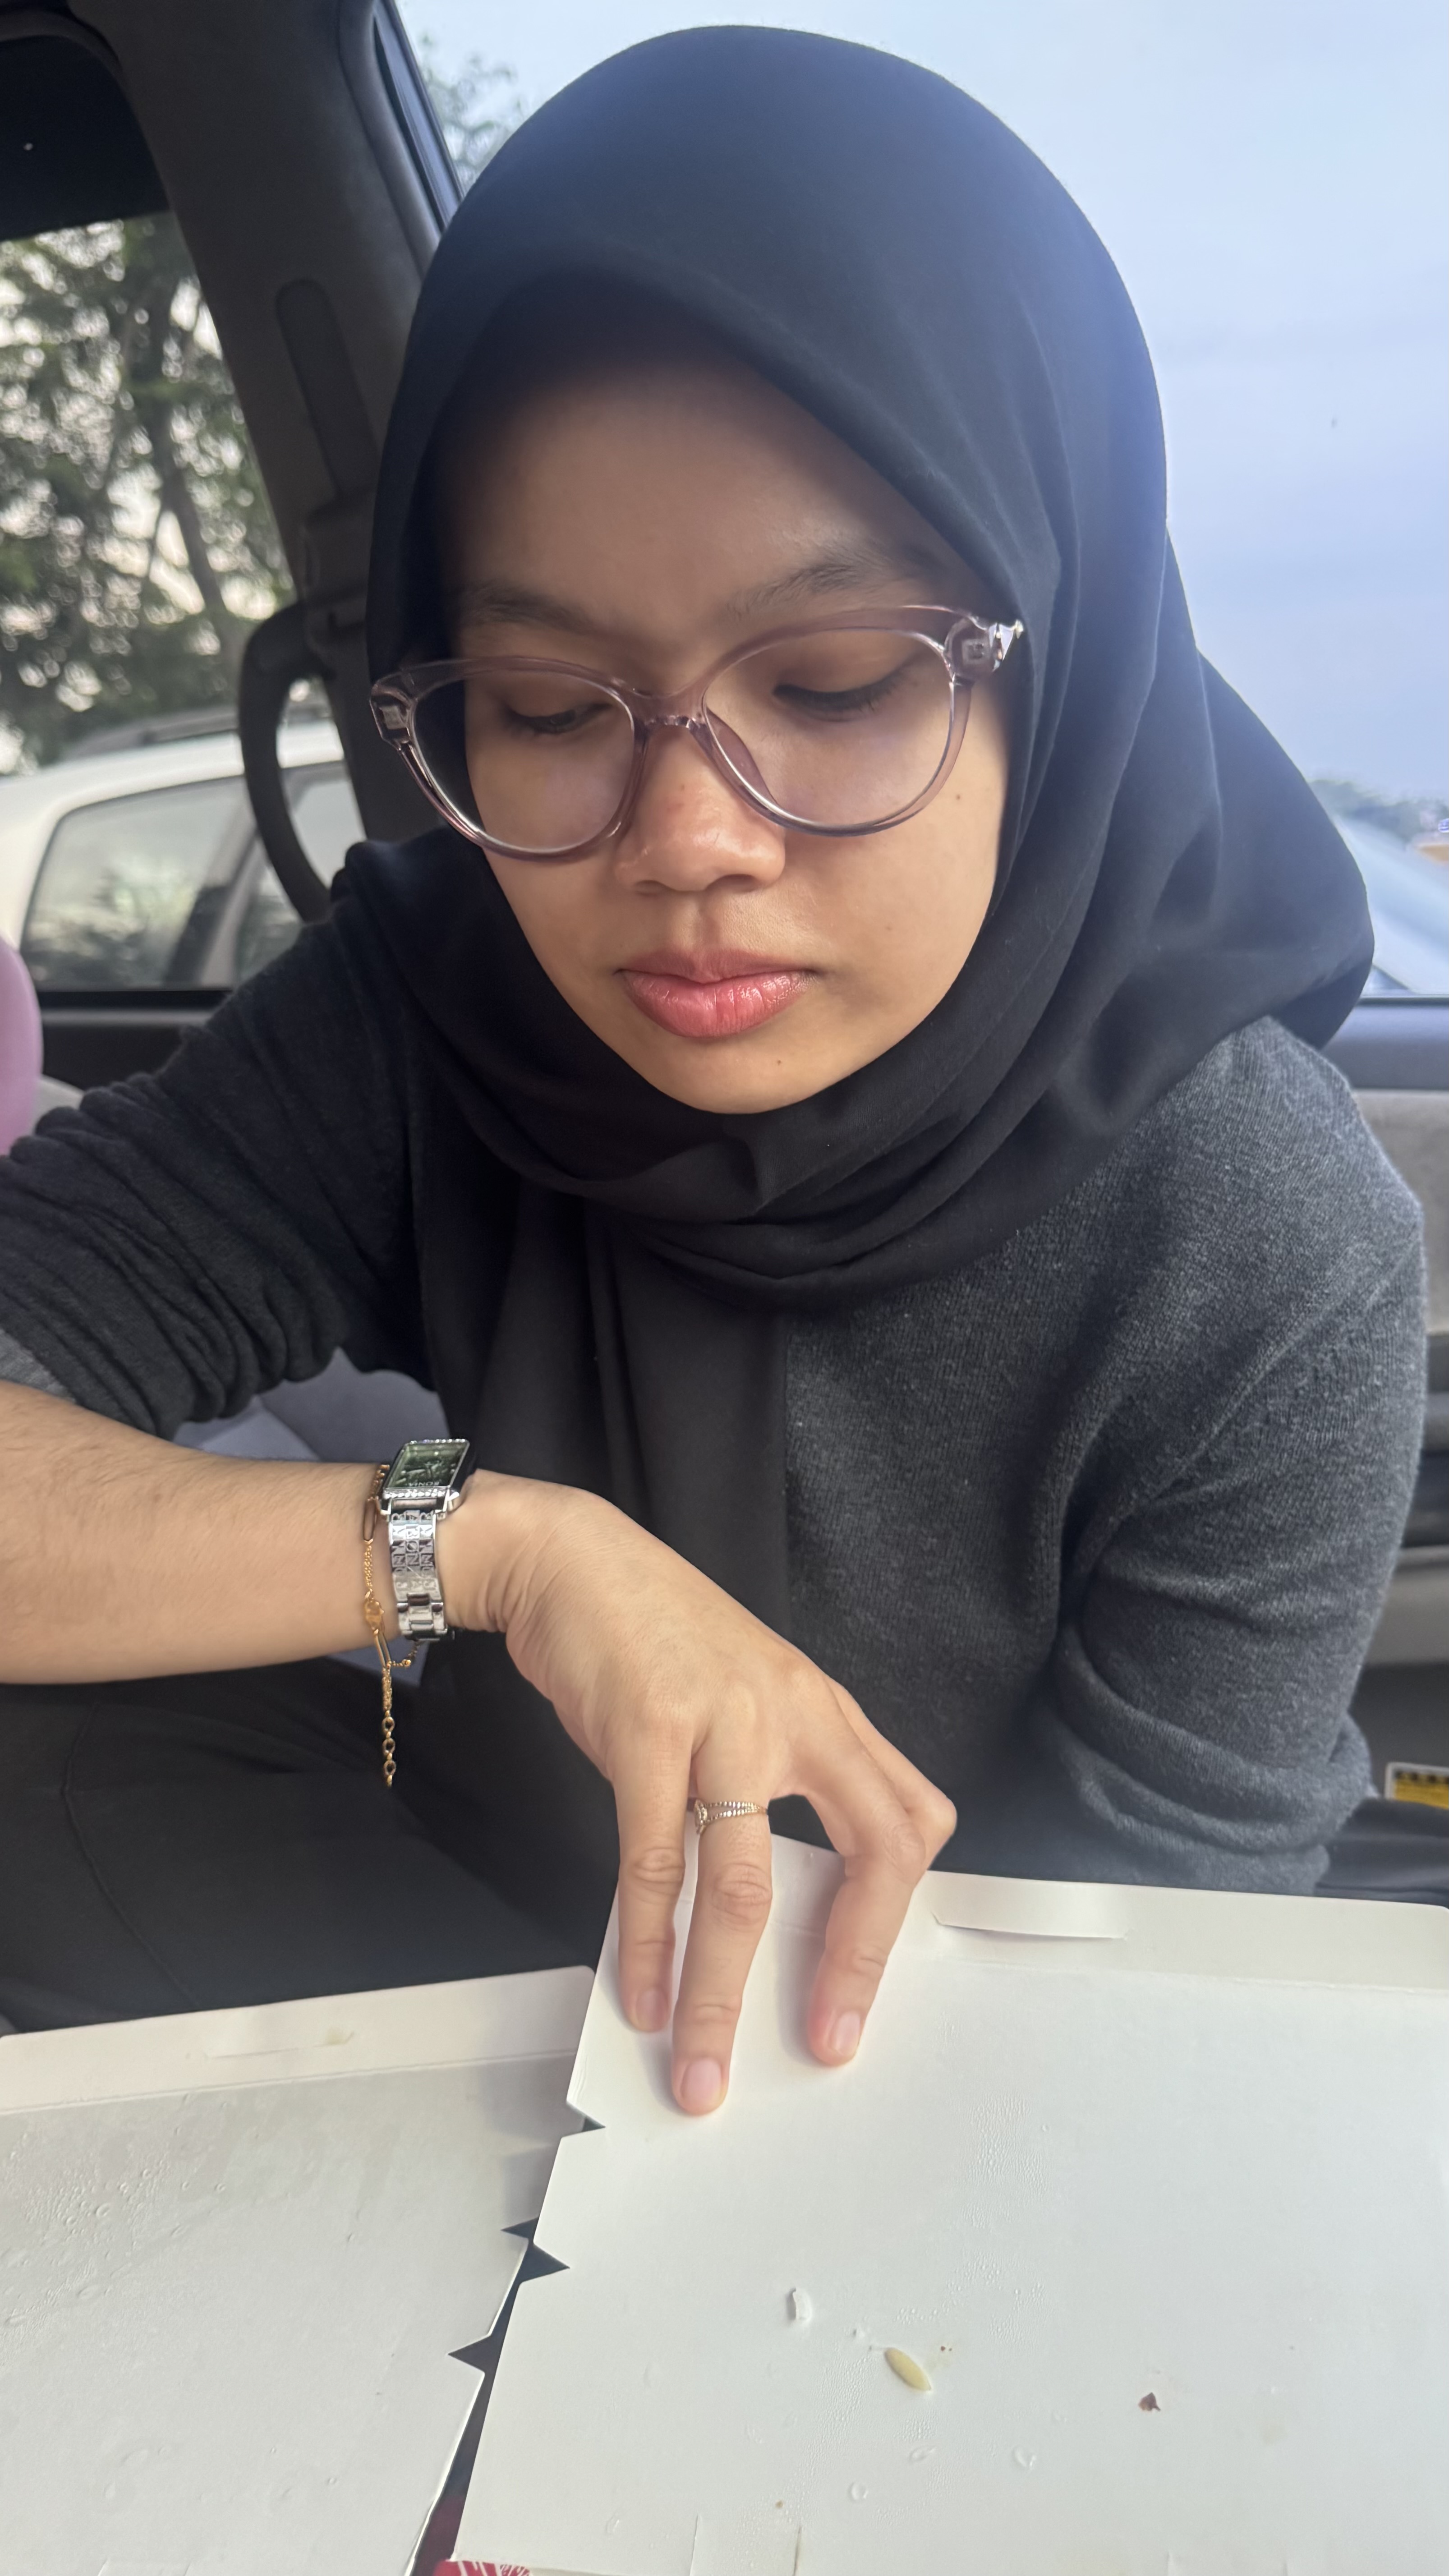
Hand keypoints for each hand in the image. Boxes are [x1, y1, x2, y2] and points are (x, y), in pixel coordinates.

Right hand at [440, 1474, 955, 2114]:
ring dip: (723, 1991)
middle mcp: (796, 1717)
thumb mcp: (747, 1696)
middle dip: (853, 1961)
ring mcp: (726, 1723)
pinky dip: (649, 1943)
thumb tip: (772, 1895)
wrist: (569, 1559)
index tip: (863, 1991)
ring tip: (703, 2065)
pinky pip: (655, 1862)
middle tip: (825, 2041)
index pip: (909, 1819)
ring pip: (745, 1885)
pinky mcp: (649, 1733)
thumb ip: (774, 1779)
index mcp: (826, 1713)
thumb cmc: (654, 1637)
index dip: (898, 1915)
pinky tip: (642, 1993)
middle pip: (873, 1851)